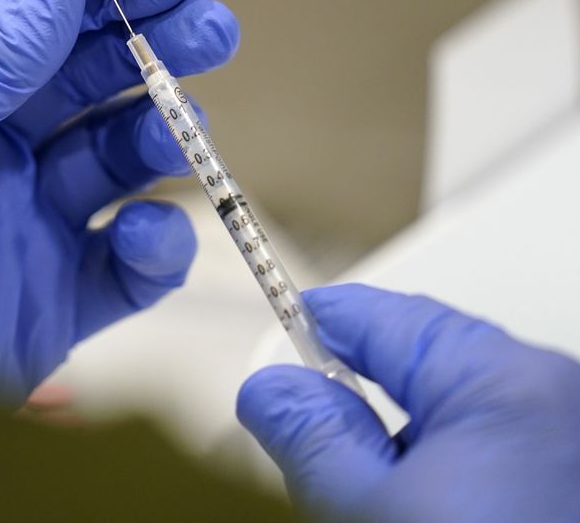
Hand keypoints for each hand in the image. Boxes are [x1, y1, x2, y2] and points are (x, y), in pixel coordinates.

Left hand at [0, 0, 239, 400]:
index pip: (28, 8)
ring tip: (178, 127)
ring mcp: (23, 216)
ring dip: (160, 133)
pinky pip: (127, 264)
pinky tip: (141, 234)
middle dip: (151, 44)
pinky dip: (153, 247)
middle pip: (86, 73)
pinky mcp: (53, 297)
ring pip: (118, 157)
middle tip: (206, 28)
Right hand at [237, 284, 579, 522]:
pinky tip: (430, 512)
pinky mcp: (566, 478)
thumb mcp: (368, 516)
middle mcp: (553, 399)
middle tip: (316, 445)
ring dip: (405, 444)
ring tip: (382, 504)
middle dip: (362, 397)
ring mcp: (567, 443)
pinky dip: (449, 473)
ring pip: (457, 416)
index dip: (319, 320)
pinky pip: (494, 453)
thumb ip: (310, 437)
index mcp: (505, 383)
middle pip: (424, 365)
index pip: (384, 317)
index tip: (279, 326)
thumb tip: (271, 388)